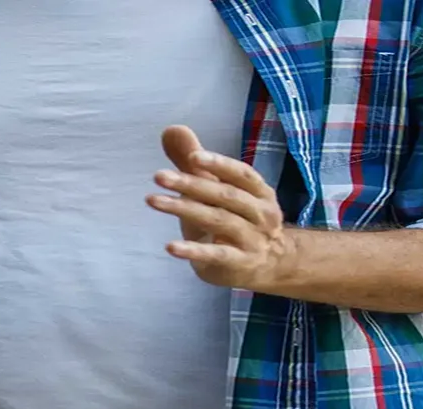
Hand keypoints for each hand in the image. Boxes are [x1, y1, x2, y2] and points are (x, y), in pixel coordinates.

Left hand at [146, 125, 296, 289]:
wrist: (270, 265)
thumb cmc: (237, 222)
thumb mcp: (216, 193)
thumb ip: (194, 164)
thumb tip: (171, 129)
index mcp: (259, 192)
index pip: (241, 174)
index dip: (218, 164)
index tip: (192, 156)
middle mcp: (260, 214)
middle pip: (225, 196)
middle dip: (191, 184)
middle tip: (158, 176)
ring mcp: (252, 240)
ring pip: (218, 221)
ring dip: (184, 209)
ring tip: (153, 201)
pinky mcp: (238, 263)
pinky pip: (216, 255)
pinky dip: (193, 251)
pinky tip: (170, 247)